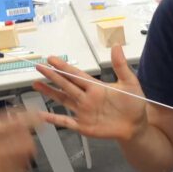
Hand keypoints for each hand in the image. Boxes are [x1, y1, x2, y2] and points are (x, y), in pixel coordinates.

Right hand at [0, 108, 36, 171]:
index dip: (32, 119)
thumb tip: (8, 116)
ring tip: (7, 153)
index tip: (40, 117)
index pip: (17, 124)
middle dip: (29, 139)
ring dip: (20, 156)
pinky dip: (4, 171)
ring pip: (22, 164)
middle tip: (24, 137)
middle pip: (27, 146)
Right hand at [32, 45, 146, 140]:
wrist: (136, 125)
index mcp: (96, 86)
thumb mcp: (130, 83)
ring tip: (36, 84)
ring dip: (50, 92)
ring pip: (63, 99)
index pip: (76, 75)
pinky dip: (54, 119)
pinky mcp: (83, 125)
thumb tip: (117, 45)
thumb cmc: (133, 104)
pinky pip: (66, 122)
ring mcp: (83, 111)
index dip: (64, 67)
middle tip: (39, 67)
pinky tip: (42, 115)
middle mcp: (86, 97)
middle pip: (66, 85)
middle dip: (52, 76)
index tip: (51, 59)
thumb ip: (121, 66)